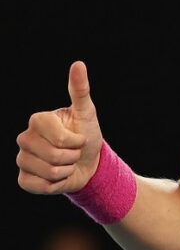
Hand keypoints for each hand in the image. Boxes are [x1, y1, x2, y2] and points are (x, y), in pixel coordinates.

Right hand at [17, 61, 103, 193]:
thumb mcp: (87, 112)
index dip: (76, 141)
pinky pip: (39, 186)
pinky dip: (55, 184)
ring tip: (67, 163)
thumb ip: (80, 89)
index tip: (79, 137)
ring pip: (48, 171)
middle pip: (53, 155)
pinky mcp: (23, 179)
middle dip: (72, 156)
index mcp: (38, 120)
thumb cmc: (87, 135)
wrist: (88, 163)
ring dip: (66, 170)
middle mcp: (25, 138)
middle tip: (73, 152)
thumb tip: (78, 64)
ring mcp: (21, 159)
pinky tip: (57, 177)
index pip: (59, 138)